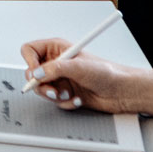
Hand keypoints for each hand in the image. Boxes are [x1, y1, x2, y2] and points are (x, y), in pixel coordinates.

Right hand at [19, 38, 152, 116]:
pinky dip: (65, 102)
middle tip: (52, 90)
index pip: (30, 51)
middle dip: (41, 84)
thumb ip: (53, 69)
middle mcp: (56, 63)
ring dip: (54, 95)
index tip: (36, 73)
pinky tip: (77, 99)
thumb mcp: (77, 67)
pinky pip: (54, 100)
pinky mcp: (66, 93)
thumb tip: (35, 74)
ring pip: (42, 89)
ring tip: (66, 95)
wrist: (123, 92)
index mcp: (56, 49)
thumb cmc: (107, 72)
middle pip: (32, 73)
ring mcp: (61, 79)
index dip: (29, 62)